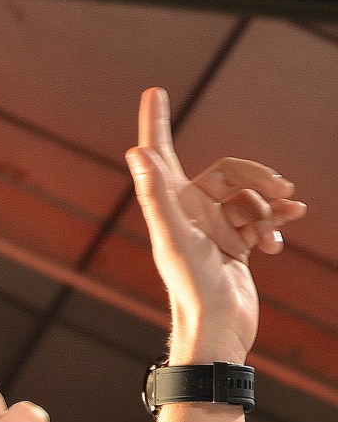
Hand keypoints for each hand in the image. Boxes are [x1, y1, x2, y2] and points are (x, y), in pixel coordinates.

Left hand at [126, 87, 306, 361]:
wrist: (217, 330)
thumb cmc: (191, 287)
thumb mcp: (174, 237)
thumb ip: (156, 195)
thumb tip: (136, 152)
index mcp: (170, 208)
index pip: (160, 154)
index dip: (158, 123)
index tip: (154, 91)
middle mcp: (188, 215)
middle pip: (229, 173)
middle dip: (256, 177)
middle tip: (282, 190)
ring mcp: (213, 230)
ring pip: (249, 197)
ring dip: (269, 205)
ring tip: (284, 218)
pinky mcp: (234, 246)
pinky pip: (259, 220)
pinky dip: (273, 225)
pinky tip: (278, 241)